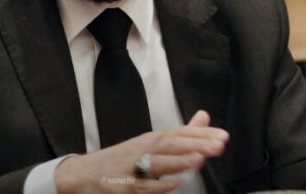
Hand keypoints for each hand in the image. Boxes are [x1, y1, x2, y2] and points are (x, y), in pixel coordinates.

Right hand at [54, 110, 227, 192]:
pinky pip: (141, 186)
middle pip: (170, 144)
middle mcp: (142, 149)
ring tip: (199, 160)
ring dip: (178, 161)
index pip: (180, 132)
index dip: (202, 134)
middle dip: (195, 144)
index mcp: (152, 139)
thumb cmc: (121, 160)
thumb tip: (205, 117)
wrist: (82, 174)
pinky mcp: (122, 187)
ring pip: (157, 163)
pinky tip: (172, 184)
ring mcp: (131, 167)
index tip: (223, 136)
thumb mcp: (151, 143)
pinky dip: (156, 186)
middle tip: (218, 145)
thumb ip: (181, 133)